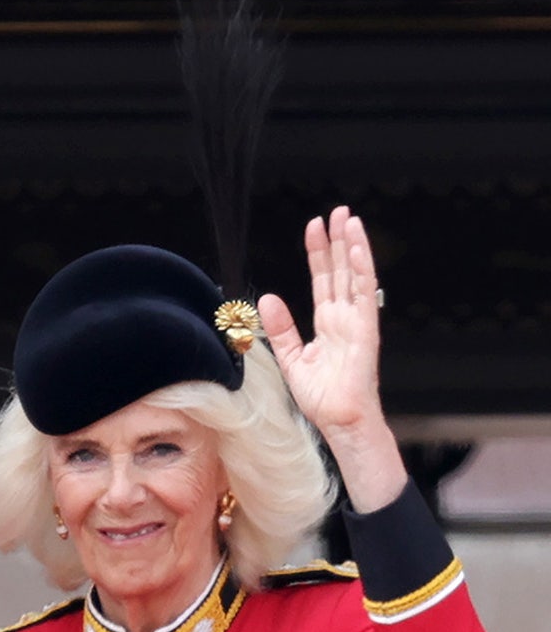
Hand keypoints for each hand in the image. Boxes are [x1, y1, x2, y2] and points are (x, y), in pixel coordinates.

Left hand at [258, 206, 406, 510]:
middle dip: (337, 240)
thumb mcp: (290, 357)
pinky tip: (357, 249)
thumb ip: (280, 328)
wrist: (338, 421)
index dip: (318, 253)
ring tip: (349, 219)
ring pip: (356, 276)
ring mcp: (358, 322)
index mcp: (329, 322)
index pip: (324, 279)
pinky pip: (364, 295)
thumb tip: (266, 298)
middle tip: (336, 211)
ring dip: (353, 246)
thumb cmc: (321, 396)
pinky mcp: (365, 331)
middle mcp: (346, 317)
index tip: (313, 227)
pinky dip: (361, 271)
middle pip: (341, 270)